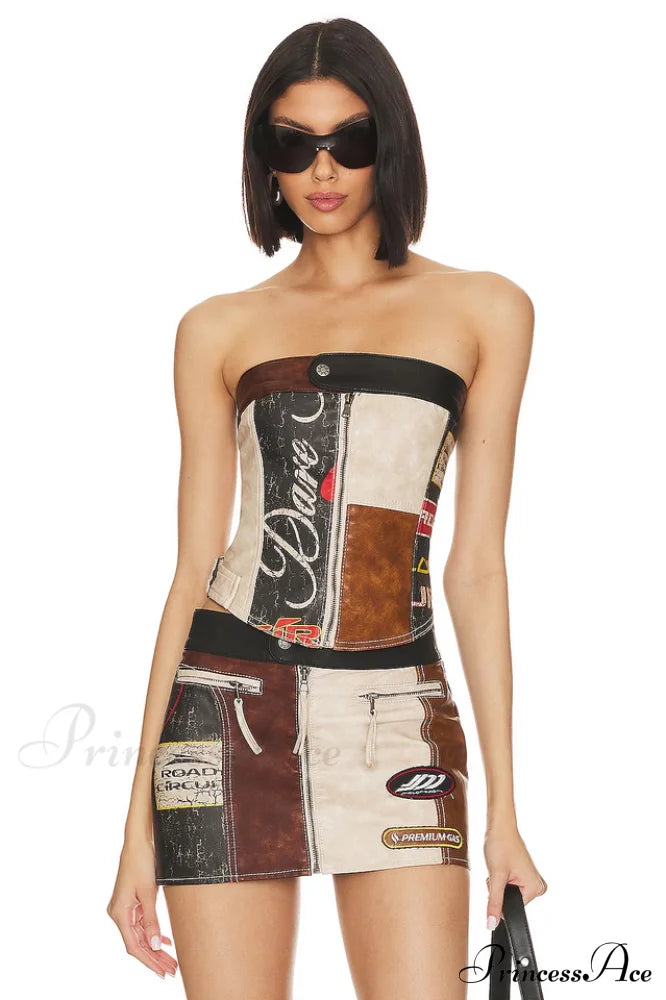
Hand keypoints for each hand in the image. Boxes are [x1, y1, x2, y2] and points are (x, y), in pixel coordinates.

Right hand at [107, 838, 177, 978]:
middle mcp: (119, 913)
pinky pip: (141, 924)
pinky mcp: (131, 903)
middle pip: (138, 943)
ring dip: (155, 947)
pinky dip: (152, 933)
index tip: (162, 972)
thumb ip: (151, 920)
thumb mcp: (149, 893)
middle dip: (154, 958)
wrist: (138, 842)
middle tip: (172, 970)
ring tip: (171, 960)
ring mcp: (125, 908)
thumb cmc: (141, 863)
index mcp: (119, 913)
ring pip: (141, 934)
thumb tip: (154, 945)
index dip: (149, 961)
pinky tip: (163, 942)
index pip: (134, 946)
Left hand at [483, 819, 546, 929]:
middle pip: (510, 901)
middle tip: (498, 872)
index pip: (512, 909)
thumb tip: (492, 924)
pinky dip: (501, 879)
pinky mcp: (524, 875)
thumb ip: (494, 903)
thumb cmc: (501, 844)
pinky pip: (509, 886)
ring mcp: (531, 880)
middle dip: (499, 890)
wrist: (499, 826)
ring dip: (499, 884)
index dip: (499, 898)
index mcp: (536, 888)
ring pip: (508, 894)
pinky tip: (501, 867)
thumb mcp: (496, 877)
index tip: (498, 880)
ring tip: (500, 867)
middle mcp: (538, 886)